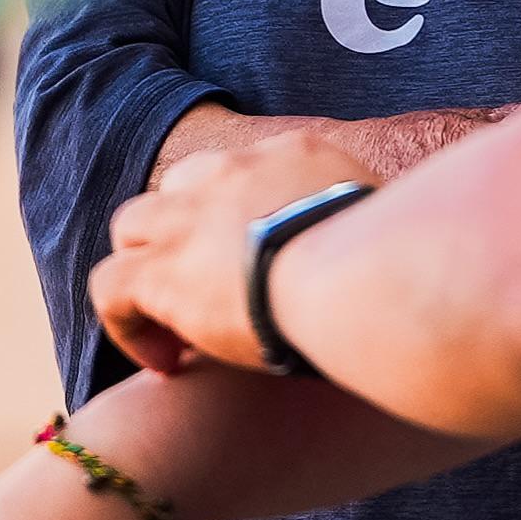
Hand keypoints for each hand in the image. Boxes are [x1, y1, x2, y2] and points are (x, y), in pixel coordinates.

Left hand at [93, 132, 374, 373]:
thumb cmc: (395, 260)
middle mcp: (233, 170)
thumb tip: (408, 237)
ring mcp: (190, 216)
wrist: (355, 278)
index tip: (256, 264)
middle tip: (205, 287)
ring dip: (145, 268)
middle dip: (181, 231)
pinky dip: (128, 326)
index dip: (238, 218)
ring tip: (170, 322)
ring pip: (132, 226)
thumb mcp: (394, 218)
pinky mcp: (162, 272)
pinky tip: (166, 366)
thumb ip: (380, 220)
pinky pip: (112, 289)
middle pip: (180, 185)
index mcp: (294, 154)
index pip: (245, 170)